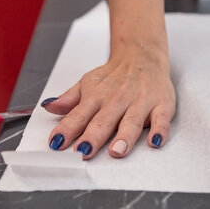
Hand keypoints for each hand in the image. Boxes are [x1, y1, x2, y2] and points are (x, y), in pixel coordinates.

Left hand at [42, 51, 175, 159]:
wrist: (142, 55)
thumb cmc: (113, 76)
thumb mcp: (87, 83)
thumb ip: (68, 99)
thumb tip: (48, 107)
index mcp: (96, 96)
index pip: (78, 115)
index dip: (67, 130)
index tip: (56, 143)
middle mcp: (117, 99)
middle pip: (103, 121)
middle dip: (92, 137)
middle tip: (83, 153)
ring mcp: (140, 102)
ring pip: (131, 122)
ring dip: (124, 137)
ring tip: (116, 151)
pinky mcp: (161, 105)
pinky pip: (161, 119)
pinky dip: (159, 130)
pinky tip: (154, 142)